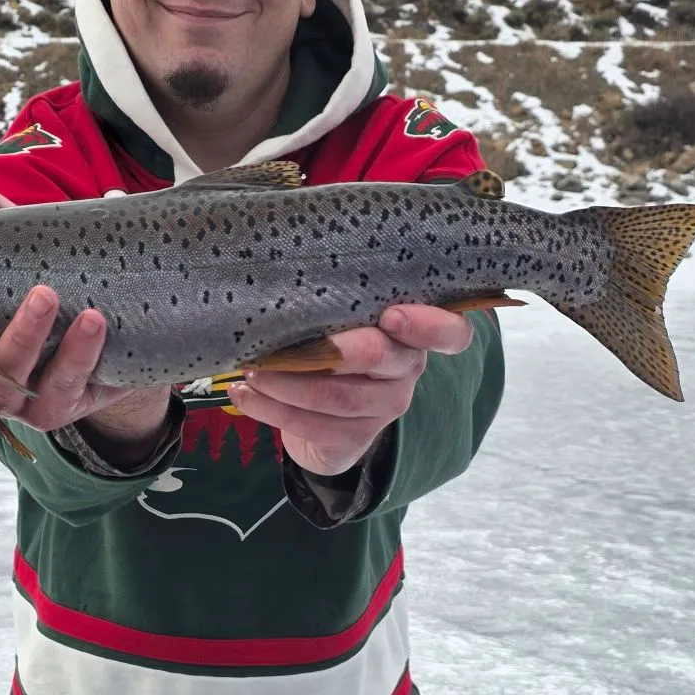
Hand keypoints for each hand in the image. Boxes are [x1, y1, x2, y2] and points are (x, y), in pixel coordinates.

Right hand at [0, 180, 170, 458]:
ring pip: (2, 384)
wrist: (118, 306)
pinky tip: (91, 320)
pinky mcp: (64, 400)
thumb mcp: (9, 235)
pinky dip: (78, 351)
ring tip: (46, 294)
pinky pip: (64, 385)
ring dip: (22, 338)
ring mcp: (17, 395)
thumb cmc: (41, 270)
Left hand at [227, 305, 473, 476]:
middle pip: (383, 358)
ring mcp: (383, 408)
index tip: (391, 316)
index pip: (451, 332)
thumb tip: (288, 256)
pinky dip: (271, 408)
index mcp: (413, 332)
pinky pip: (312, 426)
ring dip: (287, 383)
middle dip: (338, 351)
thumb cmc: (333, 340)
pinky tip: (243, 394)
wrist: (323, 414)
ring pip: (339, 397)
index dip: (429, 325)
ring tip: (251, 370)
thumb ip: (337, 295)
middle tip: (294, 345)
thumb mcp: (342, 316)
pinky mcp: (353, 439)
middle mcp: (406, 370)